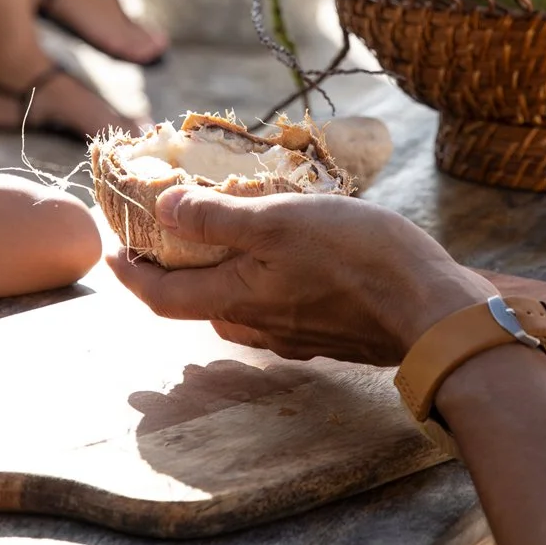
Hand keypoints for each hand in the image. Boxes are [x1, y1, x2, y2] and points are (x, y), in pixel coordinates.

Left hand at [109, 187, 491, 365]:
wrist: (435, 310)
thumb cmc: (358, 259)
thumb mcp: (280, 222)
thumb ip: (218, 218)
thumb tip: (161, 210)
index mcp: (238, 299)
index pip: (163, 297)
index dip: (130, 276)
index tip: (110, 252)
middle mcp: (260, 326)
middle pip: (200, 304)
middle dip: (175, 273)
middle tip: (165, 237)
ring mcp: (298, 334)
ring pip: (241, 309)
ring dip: (222, 278)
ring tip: (226, 240)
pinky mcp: (332, 332)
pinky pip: (281, 310)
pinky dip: (265, 284)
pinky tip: (288, 259)